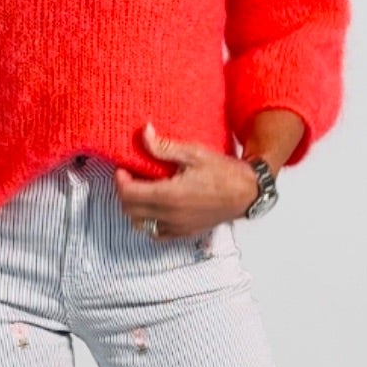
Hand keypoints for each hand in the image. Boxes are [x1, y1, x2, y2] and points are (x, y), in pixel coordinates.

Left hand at [113, 122, 257, 237]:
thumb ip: (164, 147)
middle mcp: (170, 215)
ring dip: (134, 209)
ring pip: (140, 224)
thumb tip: (145, 133)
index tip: (123, 169)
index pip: (128, 194)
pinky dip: (148, 222)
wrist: (246, 192)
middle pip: (129, 210)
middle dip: (124, 193)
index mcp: (169, 195)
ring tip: (142, 191)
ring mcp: (177, 227)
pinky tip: (155, 207)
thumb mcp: (193, 153)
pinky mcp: (184, 232)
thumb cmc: (223, 171)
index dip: (119, 181)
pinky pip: (156, 233)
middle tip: (131, 177)